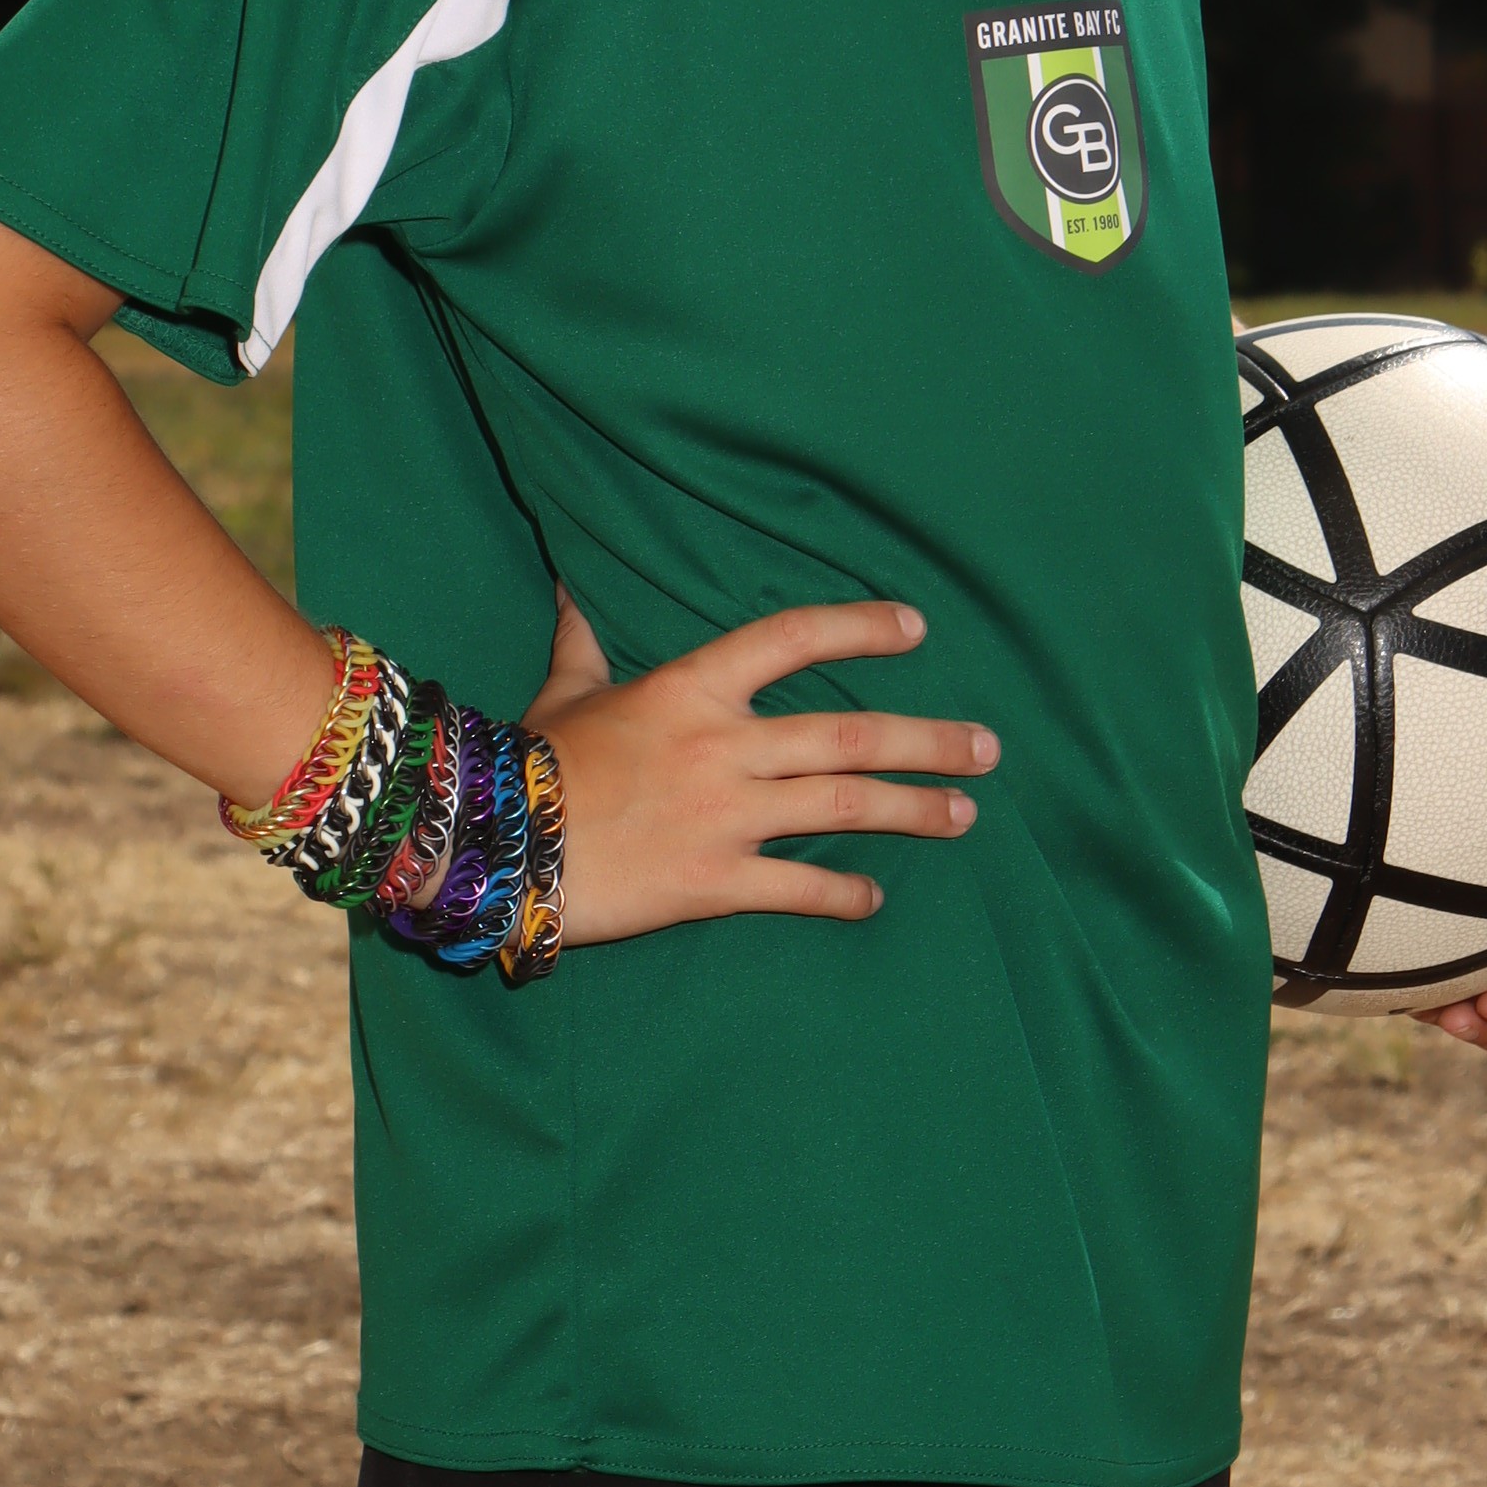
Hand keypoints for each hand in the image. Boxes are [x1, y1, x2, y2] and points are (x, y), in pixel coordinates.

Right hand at [524, 586, 996, 944]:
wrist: (497, 843)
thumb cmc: (530, 761)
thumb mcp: (563, 690)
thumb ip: (583, 641)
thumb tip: (572, 587)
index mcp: (692, 687)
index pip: (792, 638)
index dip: (860, 627)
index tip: (916, 629)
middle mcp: (725, 744)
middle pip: (851, 734)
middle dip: (929, 740)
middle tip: (988, 749)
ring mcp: (727, 814)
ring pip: (846, 806)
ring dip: (915, 809)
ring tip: (964, 815)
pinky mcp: (715, 880)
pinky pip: (800, 888)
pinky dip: (845, 895)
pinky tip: (875, 899)